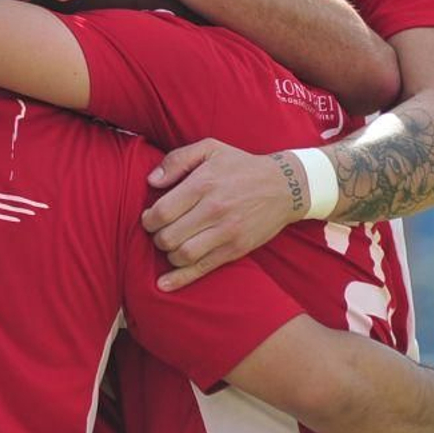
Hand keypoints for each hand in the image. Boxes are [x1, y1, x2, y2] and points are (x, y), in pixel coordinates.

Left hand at [141, 139, 304, 289]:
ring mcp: (227, 232)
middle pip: (169, 236)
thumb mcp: (209, 148)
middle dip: (157, 237)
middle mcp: (214, 209)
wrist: (285, 186)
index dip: (148, 219)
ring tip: (171, 245)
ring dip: (169, 254)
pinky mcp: (236, 249)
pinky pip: (203, 268)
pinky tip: (164, 284)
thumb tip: (151, 181)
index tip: (149, 218)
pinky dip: (180, 279)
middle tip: (159, 232)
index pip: (163, 211)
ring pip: (183, 255)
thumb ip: (176, 160)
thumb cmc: (241, 166)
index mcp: (203, 183)